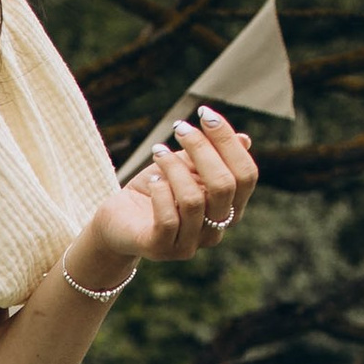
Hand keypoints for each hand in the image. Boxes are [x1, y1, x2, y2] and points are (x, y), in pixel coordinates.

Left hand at [75, 106, 259, 285]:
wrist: (116, 221)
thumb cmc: (155, 189)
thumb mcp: (184, 167)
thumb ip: (211, 157)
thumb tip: (245, 139)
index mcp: (229, 209)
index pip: (246, 175)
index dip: (228, 142)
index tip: (205, 114)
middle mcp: (215, 230)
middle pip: (224, 185)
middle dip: (201, 149)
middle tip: (178, 128)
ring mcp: (189, 244)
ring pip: (194, 200)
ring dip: (174, 168)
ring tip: (158, 152)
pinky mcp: (161, 249)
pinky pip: (168, 219)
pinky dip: (160, 192)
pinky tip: (152, 180)